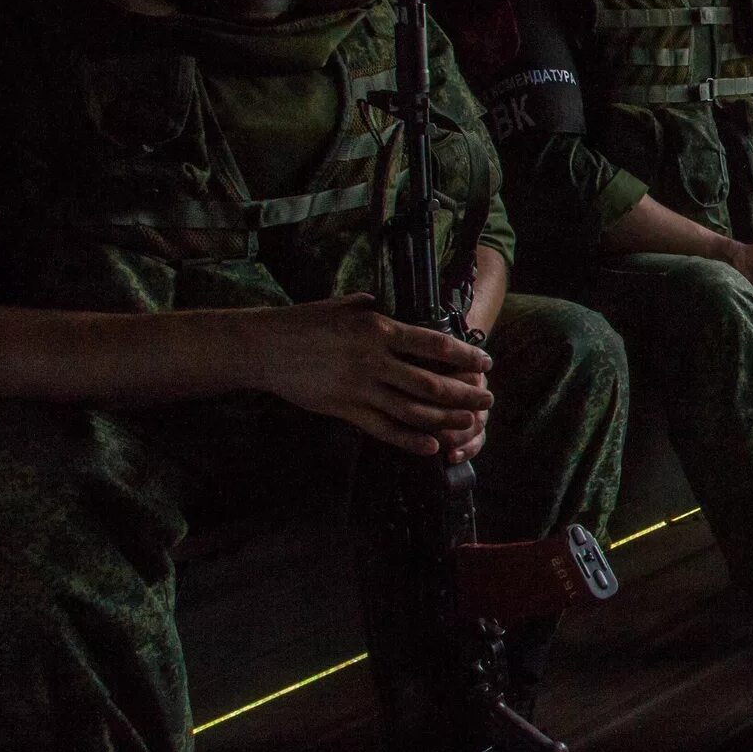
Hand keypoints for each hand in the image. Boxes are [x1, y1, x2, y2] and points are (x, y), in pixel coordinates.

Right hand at [262, 294, 493, 457]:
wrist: (264, 347)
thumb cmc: (305, 321)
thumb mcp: (347, 305)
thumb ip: (378, 311)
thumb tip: (402, 311)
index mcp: (377, 329)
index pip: (433, 344)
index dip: (464, 355)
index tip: (485, 361)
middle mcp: (373, 360)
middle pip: (430, 382)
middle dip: (464, 392)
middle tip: (487, 397)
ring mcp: (359, 388)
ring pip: (412, 410)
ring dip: (445, 418)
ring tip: (469, 422)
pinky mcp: (344, 410)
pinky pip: (383, 429)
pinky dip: (410, 440)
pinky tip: (431, 446)